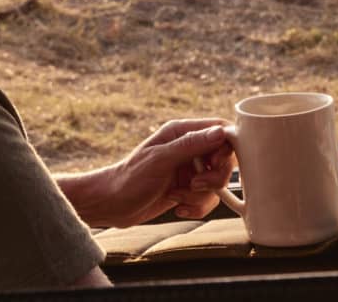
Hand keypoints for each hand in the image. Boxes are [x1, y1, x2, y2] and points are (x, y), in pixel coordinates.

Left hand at [60, 118, 235, 228]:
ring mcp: (189, 170)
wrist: (112, 205)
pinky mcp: (187, 190)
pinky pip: (207, 199)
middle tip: (195, 185)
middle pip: (224, 159)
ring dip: (202, 195)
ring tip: (178, 197)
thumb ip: (191, 144)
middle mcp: (188, 149)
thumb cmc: (130, 178)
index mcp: (182, 132)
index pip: (220, 130)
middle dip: (214, 178)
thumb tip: (220, 132)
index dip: (226, 148)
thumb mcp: (160, 159)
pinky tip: (178, 207)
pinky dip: (196, 207)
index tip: (214, 164)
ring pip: (217, 183)